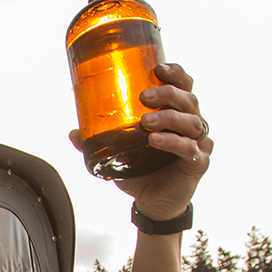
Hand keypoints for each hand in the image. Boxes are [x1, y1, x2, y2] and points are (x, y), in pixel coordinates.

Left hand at [69, 63, 211, 220]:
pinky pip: (190, 148)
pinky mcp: (197, 163)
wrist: (152, 202)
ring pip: (192, 122)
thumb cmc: (141, 171)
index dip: (175, 73)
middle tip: (144, 96)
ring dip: (169, 117)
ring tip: (146, 122)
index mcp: (176, 113)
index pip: (183, 85)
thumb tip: (73, 132)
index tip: (158, 68)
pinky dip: (173, 142)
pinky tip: (156, 140)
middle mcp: (191, 124)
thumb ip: (97, 141)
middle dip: (167, 93)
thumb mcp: (116, 153)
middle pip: (188, 99)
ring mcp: (197, 143)